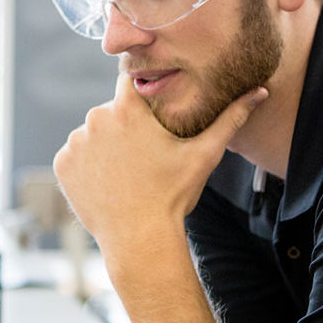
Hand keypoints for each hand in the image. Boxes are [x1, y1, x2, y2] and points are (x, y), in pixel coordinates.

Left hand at [53, 76, 267, 261]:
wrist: (139, 238)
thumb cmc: (173, 196)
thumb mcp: (204, 155)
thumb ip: (230, 119)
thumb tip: (260, 91)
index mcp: (126, 109)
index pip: (129, 83)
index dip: (140, 95)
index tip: (149, 110)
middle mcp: (94, 120)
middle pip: (109, 112)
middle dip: (123, 127)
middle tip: (141, 155)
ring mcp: (75, 143)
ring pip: (90, 134)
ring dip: (103, 146)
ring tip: (124, 171)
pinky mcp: (62, 165)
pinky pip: (74, 156)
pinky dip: (86, 166)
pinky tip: (106, 182)